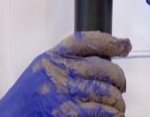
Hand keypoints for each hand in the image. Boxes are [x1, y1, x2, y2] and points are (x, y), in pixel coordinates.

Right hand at [0, 32, 130, 115]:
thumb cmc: (25, 102)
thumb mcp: (41, 72)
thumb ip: (65, 64)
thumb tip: (102, 61)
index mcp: (51, 58)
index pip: (85, 41)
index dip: (109, 42)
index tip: (124, 45)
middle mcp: (57, 71)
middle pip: (103, 68)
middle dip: (119, 80)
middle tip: (120, 88)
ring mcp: (62, 92)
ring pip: (107, 92)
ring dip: (117, 102)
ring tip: (116, 107)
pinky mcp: (66, 113)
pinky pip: (101, 111)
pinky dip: (112, 115)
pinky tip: (112, 116)